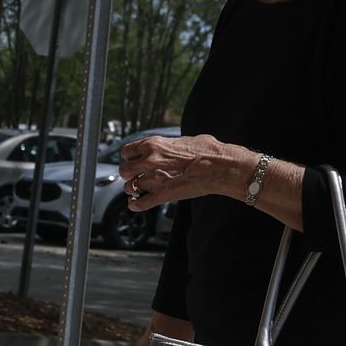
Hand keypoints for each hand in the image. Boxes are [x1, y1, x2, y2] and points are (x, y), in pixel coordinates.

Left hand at [116, 134, 248, 212]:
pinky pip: (142, 203)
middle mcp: (150, 161)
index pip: (127, 151)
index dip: (130, 157)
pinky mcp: (164, 195)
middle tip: (135, 175)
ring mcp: (155, 179)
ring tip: (138, 189)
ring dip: (133, 189)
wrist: (221, 165)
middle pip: (124, 170)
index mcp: (153, 144)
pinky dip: (136, 205)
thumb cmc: (208, 151)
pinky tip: (134, 204)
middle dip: (129, 174)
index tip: (133, 160)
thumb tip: (170, 147)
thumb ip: (170, 146)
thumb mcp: (184, 140)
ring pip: (131, 187)